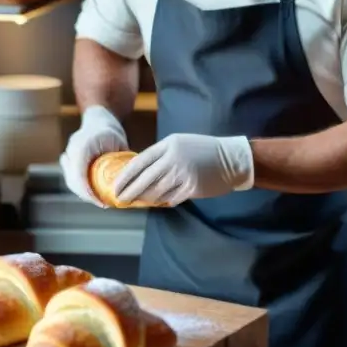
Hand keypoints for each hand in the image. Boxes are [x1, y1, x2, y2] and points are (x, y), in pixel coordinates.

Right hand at [60, 105, 128, 207]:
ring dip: (83, 193)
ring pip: (70, 180)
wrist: (98, 119)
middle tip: (103, 204)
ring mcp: (68, 154)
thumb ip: (121, 159)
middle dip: (86, 195)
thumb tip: (131, 181)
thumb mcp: (119, 142)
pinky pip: (71, 178)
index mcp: (84, 144)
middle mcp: (72, 149)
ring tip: (99, 201)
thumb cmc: (111, 130)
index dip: (88, 191)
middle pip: (73, 180)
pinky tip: (93, 194)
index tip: (101, 201)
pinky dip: (80, 188)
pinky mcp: (68, 160)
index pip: (80, 173)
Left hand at [114, 133, 253, 206]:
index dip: (125, 176)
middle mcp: (173, 158)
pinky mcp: (191, 188)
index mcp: (168, 145)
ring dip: (145, 199)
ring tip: (137, 202)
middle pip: (144, 179)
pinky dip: (164, 201)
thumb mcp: (180, 144)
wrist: (231, 159)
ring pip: (155, 192)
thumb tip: (140, 172)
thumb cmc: (204, 150)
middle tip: (120, 199)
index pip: (139, 162)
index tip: (115, 186)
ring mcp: (182, 174)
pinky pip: (171, 198)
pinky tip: (160, 202)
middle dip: (129, 191)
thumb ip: (161, 155)